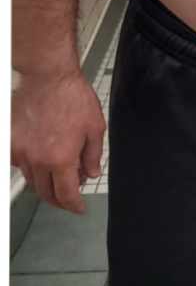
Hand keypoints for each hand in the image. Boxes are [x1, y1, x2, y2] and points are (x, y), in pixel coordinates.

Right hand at [11, 69, 105, 214]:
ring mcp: (20, 152)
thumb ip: (93, 154)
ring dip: (45, 182)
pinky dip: (32, 166)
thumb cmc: (72, 97)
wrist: (48, 77)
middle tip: (69, 195)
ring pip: (32, 179)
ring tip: (58, 174)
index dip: (73, 205)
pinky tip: (42, 157)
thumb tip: (91, 173)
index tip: (78, 208)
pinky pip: (20, 164)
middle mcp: (37, 160)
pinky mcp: (10, 143)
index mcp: (60, 158)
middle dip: (58, 198)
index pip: (65, 194)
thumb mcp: (95, 126)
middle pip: (45, 192)